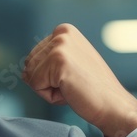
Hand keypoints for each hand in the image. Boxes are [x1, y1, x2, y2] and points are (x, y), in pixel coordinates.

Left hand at [22, 24, 136, 136]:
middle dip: (46, 82)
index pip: (33, 58)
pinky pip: (35, 85)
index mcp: (64, 30)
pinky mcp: (58, 60)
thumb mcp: (67, 68)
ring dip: (48, 89)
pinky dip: (50, 96)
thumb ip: (45, 65)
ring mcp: (60, 45)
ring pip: (30, 76)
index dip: (49, 76)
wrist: (113, 106)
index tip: (73, 77)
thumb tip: (23, 73)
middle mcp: (61, 32)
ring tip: (72, 87)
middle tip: (73, 84)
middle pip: (29, 65)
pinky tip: (71, 91)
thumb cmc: (91, 91)